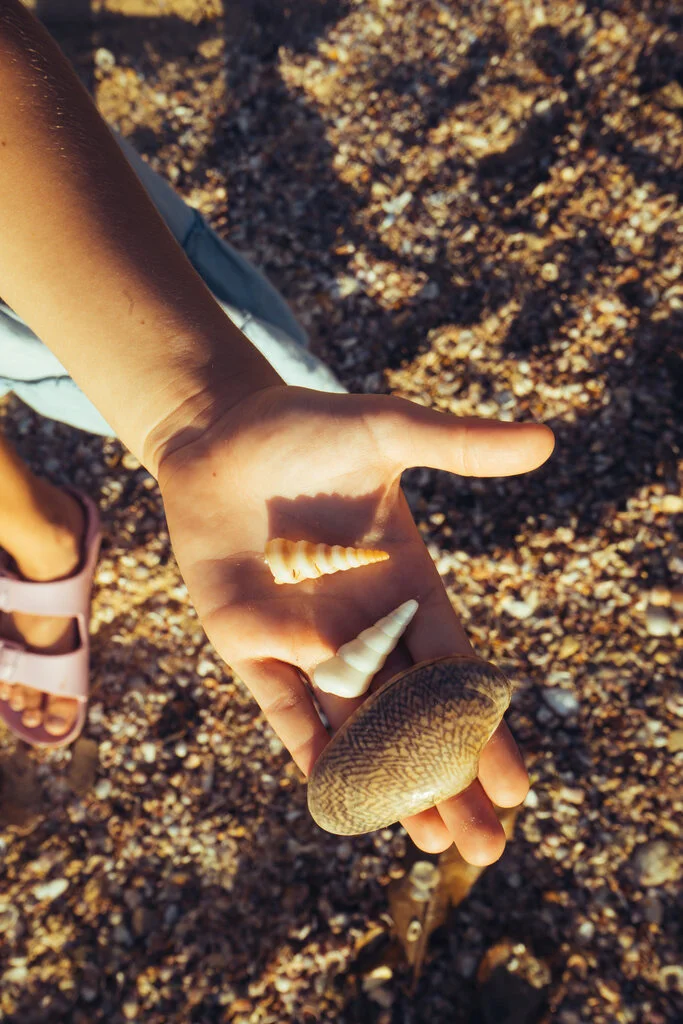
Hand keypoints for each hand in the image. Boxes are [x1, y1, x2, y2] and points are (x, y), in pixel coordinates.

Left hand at [156, 384, 553, 863]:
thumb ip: (460, 445)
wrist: (219, 434)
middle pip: (414, 716)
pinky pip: (283, 706)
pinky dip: (309, 749)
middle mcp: (364, 624)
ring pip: (357, 725)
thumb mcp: (388, 430)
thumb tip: (549, 441)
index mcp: (407, 586)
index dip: (485, 729)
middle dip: (450, 778)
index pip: (455, 671)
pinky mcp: (249, 643)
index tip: (519, 787)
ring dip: (391, 782)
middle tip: (485, 846)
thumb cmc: (305, 428)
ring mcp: (306, 639)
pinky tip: (337, 798)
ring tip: (431, 844)